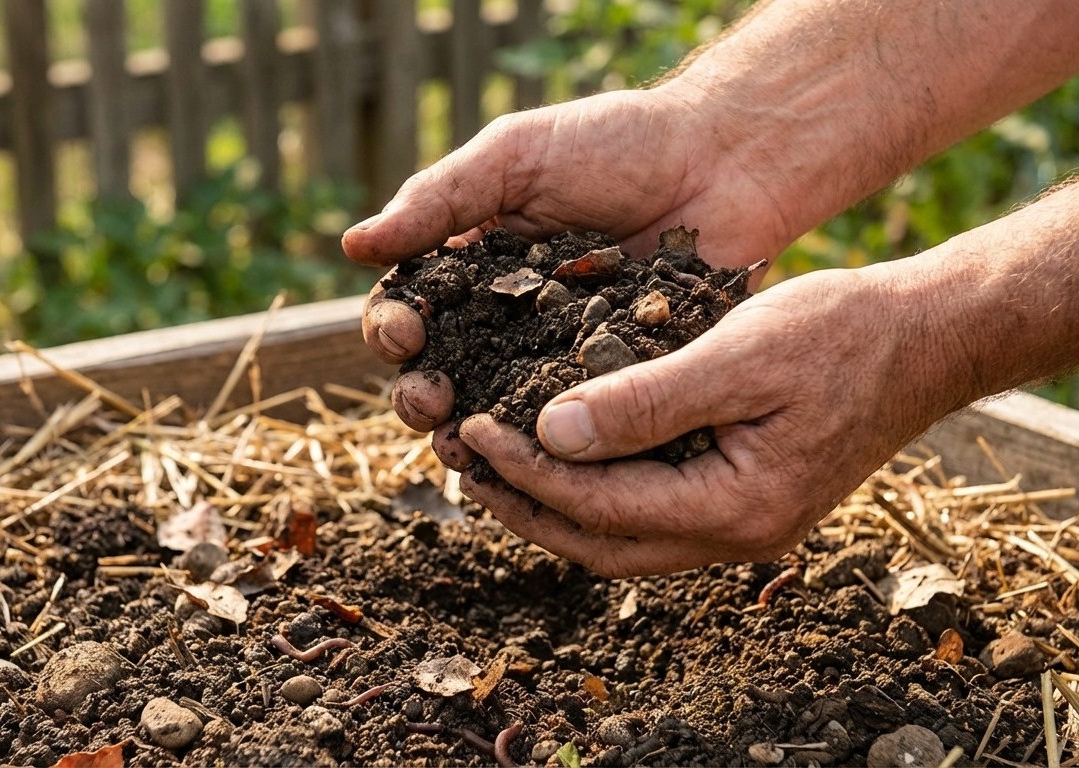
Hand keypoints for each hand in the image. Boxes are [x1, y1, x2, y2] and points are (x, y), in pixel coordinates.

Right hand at [344, 87, 791, 442]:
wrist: (725, 159)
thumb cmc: (617, 144)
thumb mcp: (516, 156)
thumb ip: (439, 199)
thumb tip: (353, 246)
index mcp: (473, 265)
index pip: (411, 310)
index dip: (393, 329)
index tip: (401, 335)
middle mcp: (507, 318)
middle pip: (445, 372)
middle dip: (423, 394)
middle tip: (428, 403)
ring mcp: (560, 356)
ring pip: (500, 411)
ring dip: (471, 435)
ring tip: (462, 449)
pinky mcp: (616, 382)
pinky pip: (575, 423)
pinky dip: (550, 447)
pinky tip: (536, 461)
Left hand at [454, 265, 962, 576]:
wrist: (929, 337)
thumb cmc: (845, 334)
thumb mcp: (739, 355)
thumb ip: (647, 401)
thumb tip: (551, 434)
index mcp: (735, 508)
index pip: (599, 507)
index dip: (526, 471)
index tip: (473, 428)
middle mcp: (735, 535)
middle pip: (600, 545)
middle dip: (525, 507)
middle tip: (463, 462)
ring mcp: (742, 524)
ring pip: (623, 537)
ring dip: (556, 503)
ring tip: (495, 463)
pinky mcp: (743, 498)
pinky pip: (651, 512)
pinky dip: (599, 488)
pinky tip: (567, 450)